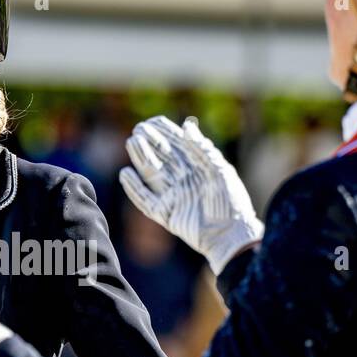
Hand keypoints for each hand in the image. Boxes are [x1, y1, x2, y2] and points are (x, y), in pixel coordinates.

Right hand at [119, 116, 263, 273]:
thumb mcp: (219, 170)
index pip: (176, 146)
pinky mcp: (166, 214)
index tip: (151, 122)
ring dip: (140, 159)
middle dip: (149, 143)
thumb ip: (202, 149)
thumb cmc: (231, 201)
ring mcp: (173, 197)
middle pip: (161, 158)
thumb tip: (186, 125)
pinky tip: (125, 174)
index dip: (164, 133)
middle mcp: (183, 180)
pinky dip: (134, 188)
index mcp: (197, 167)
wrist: (230, 235)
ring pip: (151, 175)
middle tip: (137, 130)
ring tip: (131, 142)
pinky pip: (145, 200)